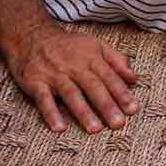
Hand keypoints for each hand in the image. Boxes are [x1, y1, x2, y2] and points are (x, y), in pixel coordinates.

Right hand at [6, 21, 140, 133]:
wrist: (31, 36)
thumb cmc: (69, 46)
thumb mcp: (95, 45)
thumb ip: (116, 60)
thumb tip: (133, 78)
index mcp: (90, 56)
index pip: (109, 76)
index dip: (121, 93)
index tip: (133, 110)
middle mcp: (73, 64)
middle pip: (93, 86)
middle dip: (106, 105)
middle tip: (118, 124)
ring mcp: (54, 73)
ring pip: (71, 93)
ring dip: (83, 112)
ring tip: (95, 129)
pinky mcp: (35, 81)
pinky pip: (43, 98)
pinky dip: (51, 113)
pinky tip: (59, 128)